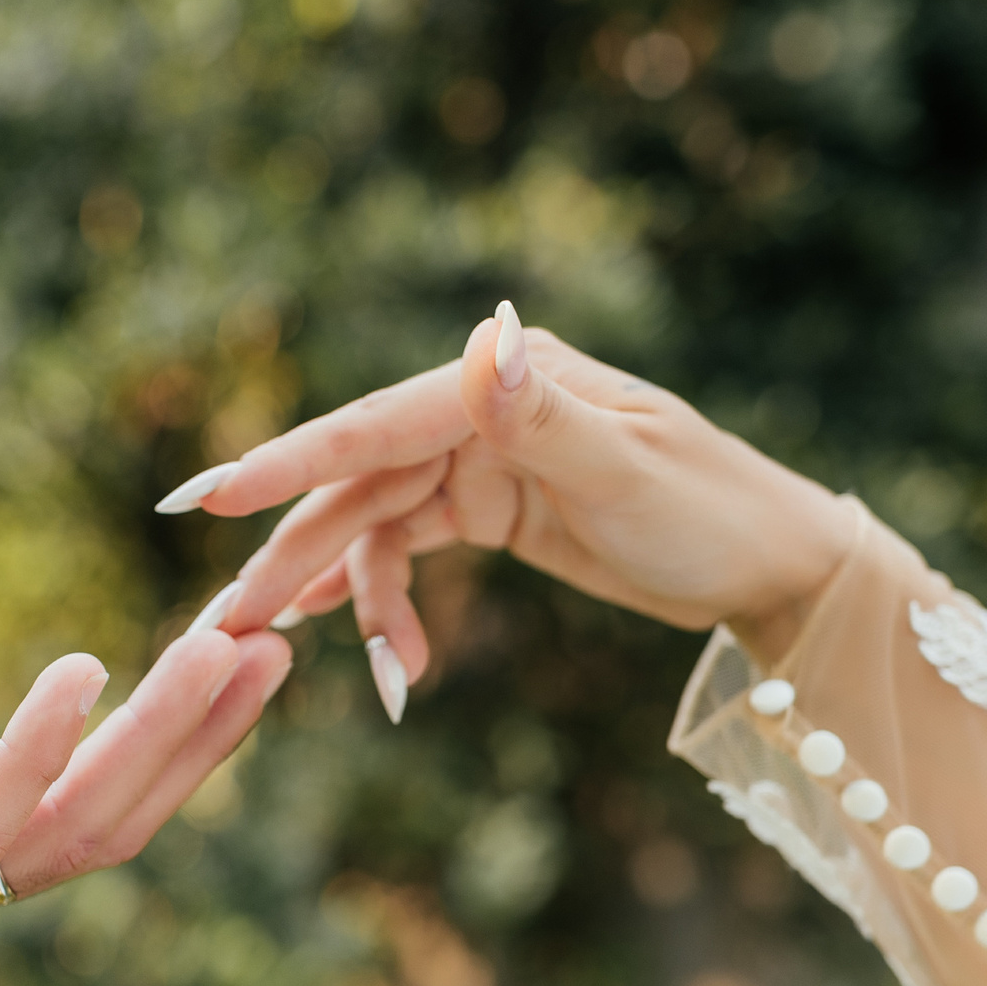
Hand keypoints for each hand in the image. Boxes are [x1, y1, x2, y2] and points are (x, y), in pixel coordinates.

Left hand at [0, 628, 291, 982]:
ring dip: (159, 742)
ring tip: (226, 646)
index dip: (163, 747)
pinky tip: (80, 677)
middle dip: (197, 743)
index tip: (229, 659)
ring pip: (66, 831)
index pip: (76, 812)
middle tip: (276, 644)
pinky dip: (33, 754)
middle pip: (102, 827)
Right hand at [165, 304, 854, 706]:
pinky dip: (379, 593)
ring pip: (375, 519)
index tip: (209, 500)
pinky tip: (355, 638)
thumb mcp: (630, 472)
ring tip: (285, 644)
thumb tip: (483, 342)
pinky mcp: (492, 505)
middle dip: (291, 547)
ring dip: (335, 584)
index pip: (379, 422)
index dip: (291, 463)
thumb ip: (543, 419)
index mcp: (514, 378)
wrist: (777, 566)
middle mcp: (487, 405)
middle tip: (228, 618)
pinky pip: (408, 546)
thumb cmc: (720, 513)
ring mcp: (485, 456)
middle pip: (360, 478)